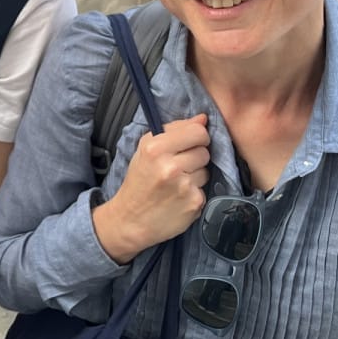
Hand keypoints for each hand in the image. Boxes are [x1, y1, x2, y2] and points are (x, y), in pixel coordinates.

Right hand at [93, 115, 210, 263]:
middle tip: (179, 167)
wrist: (130, 220)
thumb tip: (203, 118)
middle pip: (204, 151)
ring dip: (196, 175)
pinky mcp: (194, 203)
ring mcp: (184, 186)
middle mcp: (169, 166)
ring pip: (207, 170)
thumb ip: (174, 130)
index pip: (197, 131)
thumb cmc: (139, 182)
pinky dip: (195, 192)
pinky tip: (180, 197)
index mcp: (155, 148)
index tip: (189, 143)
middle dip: (195, 157)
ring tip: (177, 183)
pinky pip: (205, 189)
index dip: (196, 136)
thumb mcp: (146, 150)